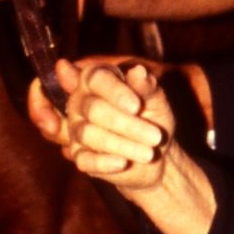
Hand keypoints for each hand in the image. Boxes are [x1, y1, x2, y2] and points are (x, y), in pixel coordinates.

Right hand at [26, 57, 176, 193]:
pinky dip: (104, 162)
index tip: (137, 106)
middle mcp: (80, 101)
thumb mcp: (156, 101)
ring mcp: (76, 129)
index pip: (97, 78)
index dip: (115, 91)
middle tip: (156, 136)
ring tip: (149, 153)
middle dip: (127, 124)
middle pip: (94, 109)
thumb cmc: (154, 120)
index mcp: (97, 79)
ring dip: (122, 145)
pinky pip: (84, 159)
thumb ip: (147, 86)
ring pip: (89, 134)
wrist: (155, 156)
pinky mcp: (79, 155)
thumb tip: (138, 71)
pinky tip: (123, 163)